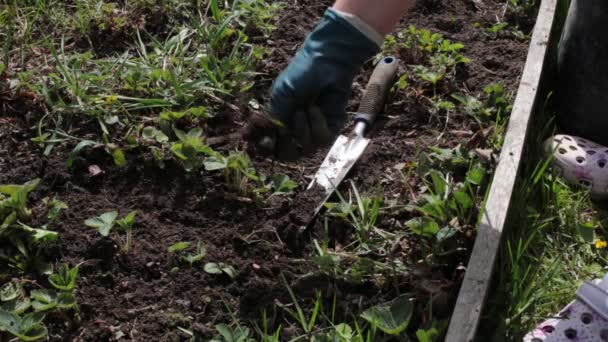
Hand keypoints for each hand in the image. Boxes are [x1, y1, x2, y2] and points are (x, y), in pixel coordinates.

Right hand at [245, 9, 379, 159]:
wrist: (327, 64)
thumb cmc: (301, 75)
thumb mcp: (281, 95)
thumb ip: (270, 118)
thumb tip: (247, 136)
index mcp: (281, 121)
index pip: (272, 145)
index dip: (268, 148)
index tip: (266, 142)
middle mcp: (296, 129)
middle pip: (289, 155)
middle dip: (286, 143)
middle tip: (285, 129)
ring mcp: (314, 130)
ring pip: (306, 148)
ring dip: (303, 128)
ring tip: (304, 108)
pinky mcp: (331, 128)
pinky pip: (322, 139)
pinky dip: (318, 124)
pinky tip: (316, 109)